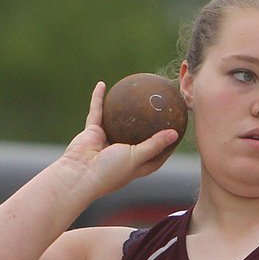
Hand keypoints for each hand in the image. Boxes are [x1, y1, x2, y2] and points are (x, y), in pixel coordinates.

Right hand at [61, 82, 179, 191]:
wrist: (79, 175)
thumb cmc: (110, 171)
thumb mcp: (137, 157)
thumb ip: (155, 145)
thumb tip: (175, 133)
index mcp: (135, 164)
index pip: (157, 153)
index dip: (168, 144)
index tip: (179, 130)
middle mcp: (122, 152)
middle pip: (139, 134)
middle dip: (149, 122)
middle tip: (160, 106)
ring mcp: (107, 141)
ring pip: (118, 120)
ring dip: (124, 107)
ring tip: (134, 91)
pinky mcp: (92, 132)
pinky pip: (97, 111)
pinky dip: (98, 98)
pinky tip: (103, 84)